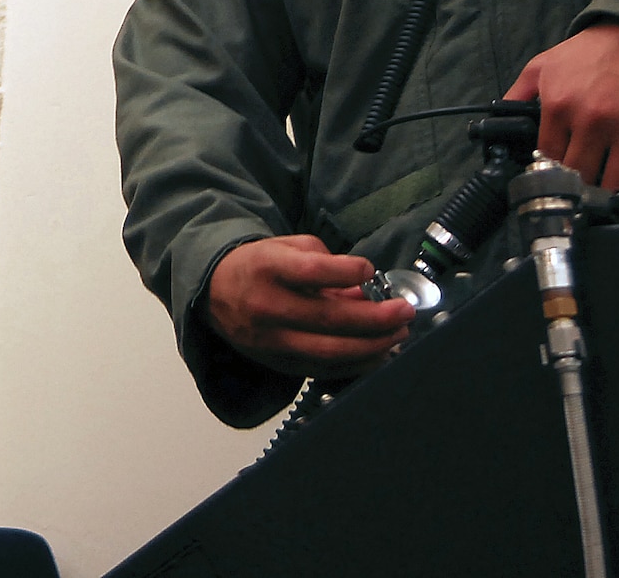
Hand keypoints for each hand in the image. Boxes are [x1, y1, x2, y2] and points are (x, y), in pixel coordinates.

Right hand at [204, 235, 411, 377]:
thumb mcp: (286, 247)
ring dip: (371, 346)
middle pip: (327, 319)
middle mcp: (265, 307)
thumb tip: (365, 288)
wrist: (214, 292)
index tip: (370, 269)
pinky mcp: (277, 363)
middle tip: (404, 312)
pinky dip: (356, 365)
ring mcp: (270, 340)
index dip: (345, 272)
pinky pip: (323, 370)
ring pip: (328, 351)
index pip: (310, 272)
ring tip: (398, 334)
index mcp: (265, 269)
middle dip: (374, 318)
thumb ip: (326, 261)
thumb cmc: (258, 265)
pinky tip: (378, 353)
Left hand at [504, 22, 618, 191]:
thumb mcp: (546, 63)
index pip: (550, 160)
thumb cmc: (597, 50)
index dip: (556, 170)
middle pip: (582, 178)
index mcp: (560, 107)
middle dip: (584, 185)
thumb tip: (499, 117)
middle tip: (592, 184)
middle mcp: (595, 121)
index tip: (564, 175)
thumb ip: (519, 92)